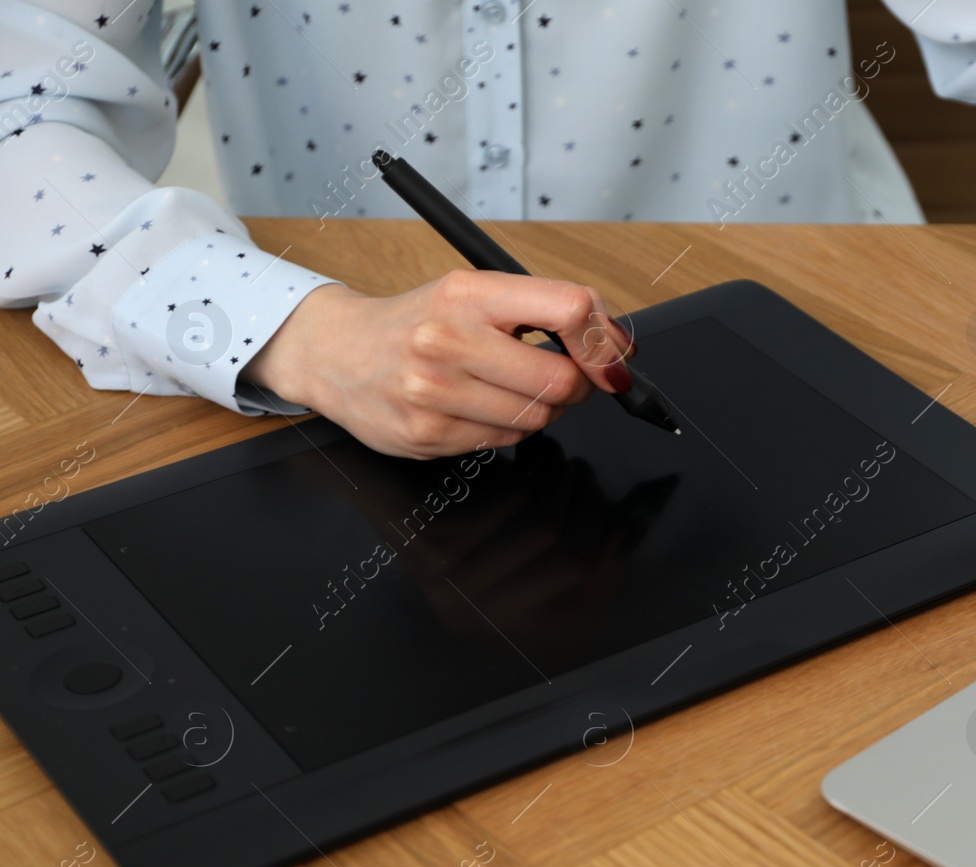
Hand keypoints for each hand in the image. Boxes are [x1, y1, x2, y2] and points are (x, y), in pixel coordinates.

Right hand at [243, 271, 636, 457]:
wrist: (334, 352)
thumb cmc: (413, 322)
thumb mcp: (472, 294)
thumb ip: (543, 310)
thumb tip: (616, 344)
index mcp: (467, 293)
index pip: (567, 309)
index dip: (604, 339)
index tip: (615, 355)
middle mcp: (448, 339)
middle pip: (561, 379)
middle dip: (577, 383)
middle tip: (564, 375)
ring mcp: (435, 392)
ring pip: (538, 416)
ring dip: (542, 407)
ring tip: (510, 387)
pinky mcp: (427, 434)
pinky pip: (506, 440)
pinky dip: (509, 427)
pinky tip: (482, 407)